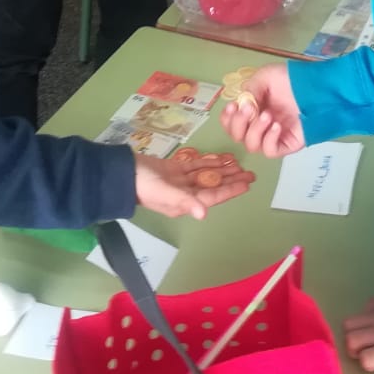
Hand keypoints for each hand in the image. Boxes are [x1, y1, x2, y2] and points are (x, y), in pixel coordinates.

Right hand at [134, 149, 254, 219]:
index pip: (213, 195)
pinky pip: (195, 166)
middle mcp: (185, 193)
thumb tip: (203, 213)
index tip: (247, 184)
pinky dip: (207, 162)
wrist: (122, 173)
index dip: (231, 190)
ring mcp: (179, 181)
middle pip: (214, 185)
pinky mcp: (173, 170)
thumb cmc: (143, 185)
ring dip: (222, 170)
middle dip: (231, 180)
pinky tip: (219, 159)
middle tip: (250, 173)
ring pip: (206, 175)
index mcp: (184, 202)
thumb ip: (184, 202)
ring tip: (238, 164)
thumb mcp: (164, 194)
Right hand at [219, 64, 305, 158]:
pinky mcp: (286, 145)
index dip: (227, 118)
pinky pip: (269, 151)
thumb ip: (250, 90)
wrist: (317, 86)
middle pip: (237, 136)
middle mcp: (260, 125)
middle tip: (249, 109)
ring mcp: (273, 136)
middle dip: (238, 123)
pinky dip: (268, 140)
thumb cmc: (292, 80)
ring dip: (254, 130)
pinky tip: (276, 126)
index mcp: (253, 110)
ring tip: (268, 115)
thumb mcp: (265, 77)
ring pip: (251, 146)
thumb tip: (242, 105)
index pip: (231, 123)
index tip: (233, 106)